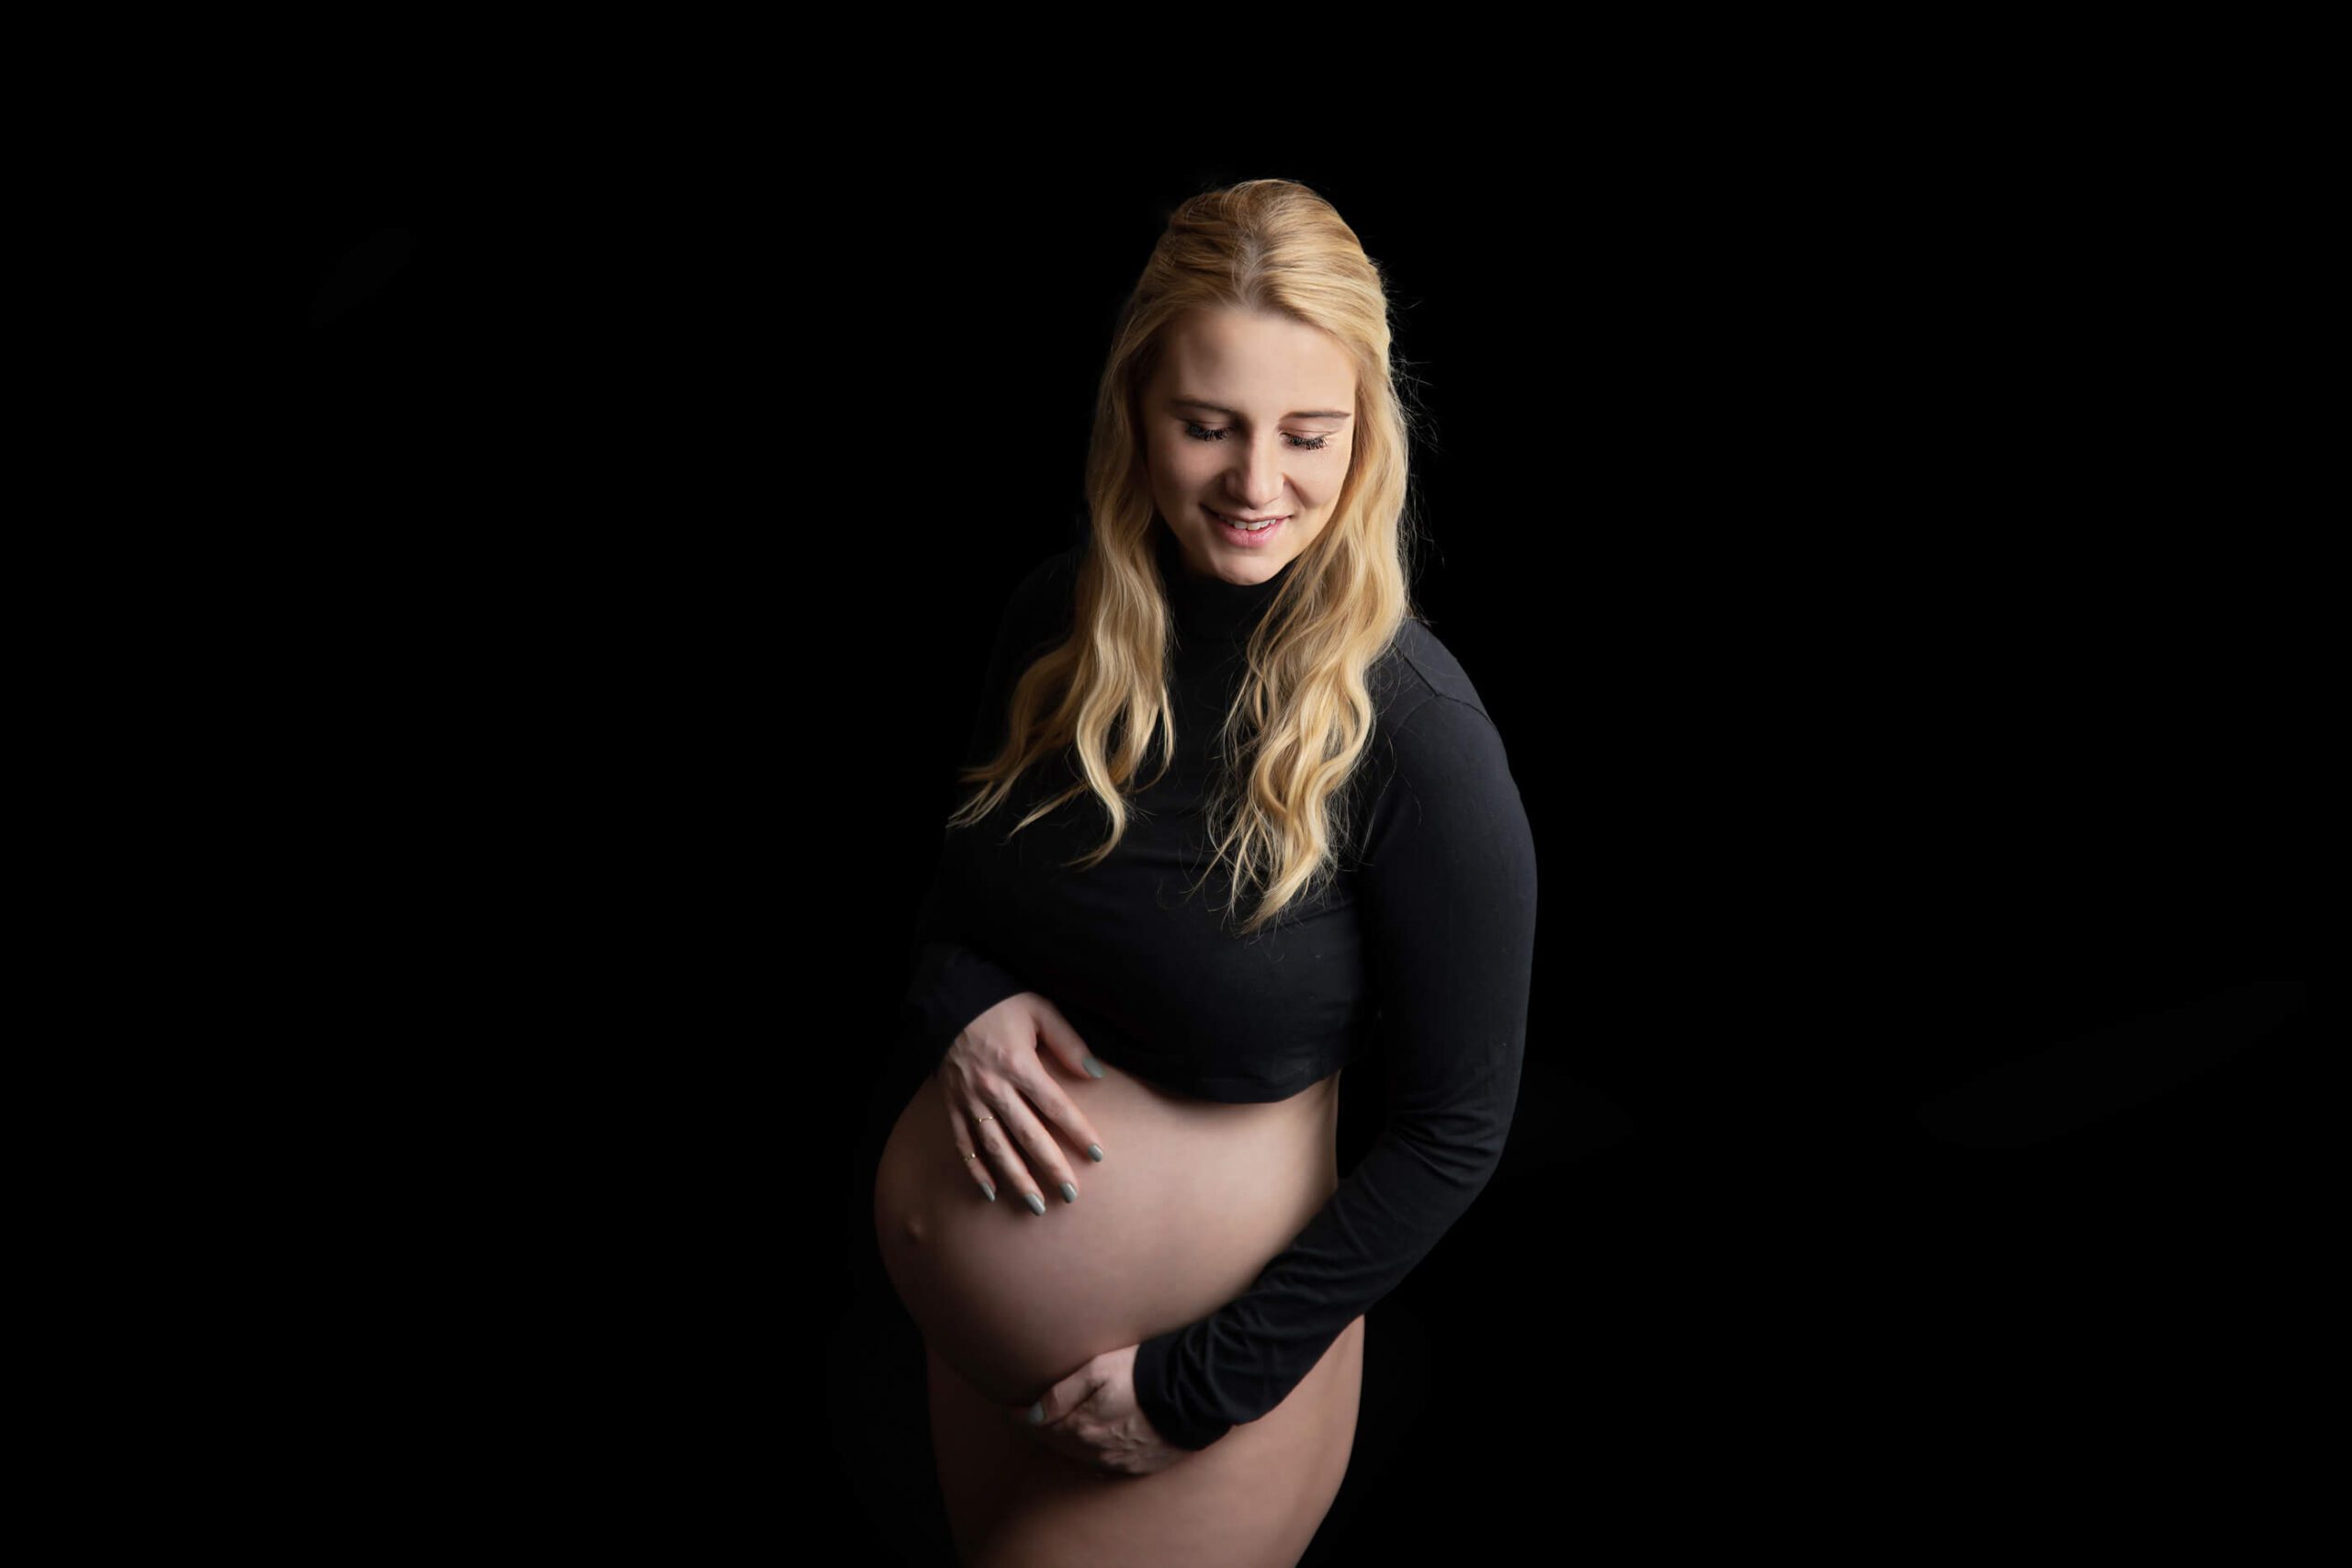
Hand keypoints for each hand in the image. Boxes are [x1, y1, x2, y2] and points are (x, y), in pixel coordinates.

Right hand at [937, 991, 1108, 1214]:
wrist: (949, 998)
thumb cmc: (1000, 1003)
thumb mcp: (1039, 1010)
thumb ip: (1068, 1041)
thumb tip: (1096, 1073)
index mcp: (1019, 1064)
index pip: (1055, 1105)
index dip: (1078, 1131)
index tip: (1098, 1155)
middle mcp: (994, 1087)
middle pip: (1027, 1134)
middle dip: (1051, 1167)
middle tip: (1071, 1194)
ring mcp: (970, 1099)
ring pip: (995, 1147)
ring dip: (1016, 1177)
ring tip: (1035, 1205)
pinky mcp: (952, 1104)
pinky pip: (963, 1143)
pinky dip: (976, 1169)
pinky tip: (991, 1192)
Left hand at [1010, 1343, 1190, 1478]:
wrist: (1195, 1390)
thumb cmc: (1144, 1371)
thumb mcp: (1098, 1369)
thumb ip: (1062, 1393)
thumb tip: (1034, 1413)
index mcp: (1082, 1427)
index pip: (1040, 1425)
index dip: (1021, 1415)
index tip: (1008, 1407)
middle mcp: (1097, 1451)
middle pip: (1057, 1443)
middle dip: (1040, 1429)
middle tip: (1027, 1416)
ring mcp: (1119, 1461)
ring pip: (1080, 1456)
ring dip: (1064, 1443)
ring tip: (1055, 1427)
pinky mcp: (1139, 1465)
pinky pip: (1104, 1465)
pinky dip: (1090, 1455)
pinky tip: (1088, 1445)